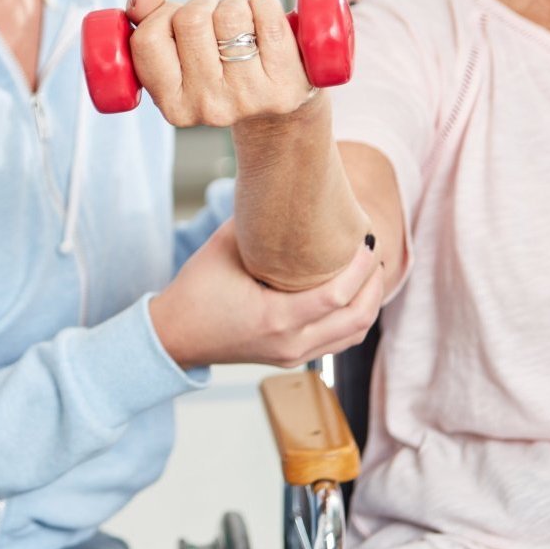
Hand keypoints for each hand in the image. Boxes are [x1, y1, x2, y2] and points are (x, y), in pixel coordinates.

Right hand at [124, 0, 315, 128]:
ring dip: (235, 3)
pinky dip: (265, 4)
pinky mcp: (286, 82)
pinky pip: (266, 11)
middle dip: (204, 5)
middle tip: (216, 22)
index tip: (179, 22)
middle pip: (190, 20)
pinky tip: (266, 26)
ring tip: (242, 25)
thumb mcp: (176, 49)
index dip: (163, 15)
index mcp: (172, 105)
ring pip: (230, 13)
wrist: (279, 104)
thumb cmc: (221, 66)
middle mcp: (209, 108)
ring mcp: (249, 98)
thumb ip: (147, 16)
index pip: (148, 39)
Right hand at [151, 223, 384, 369]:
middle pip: (356, 319)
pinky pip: (339, 342)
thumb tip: (289, 189)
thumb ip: (260, 221)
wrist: (175, 335)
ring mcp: (292, 356)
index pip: (337, 296)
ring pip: (353, 334)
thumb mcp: (225, 246)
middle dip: (374, 283)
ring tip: (369, 270)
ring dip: (368, 301)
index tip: (367, 238)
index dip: (361, 267)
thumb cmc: (196, 289)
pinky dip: (353, 317)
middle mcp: (289, 344)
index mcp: (275, 319)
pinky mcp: (292, 358)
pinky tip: (352, 291)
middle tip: (374, 251)